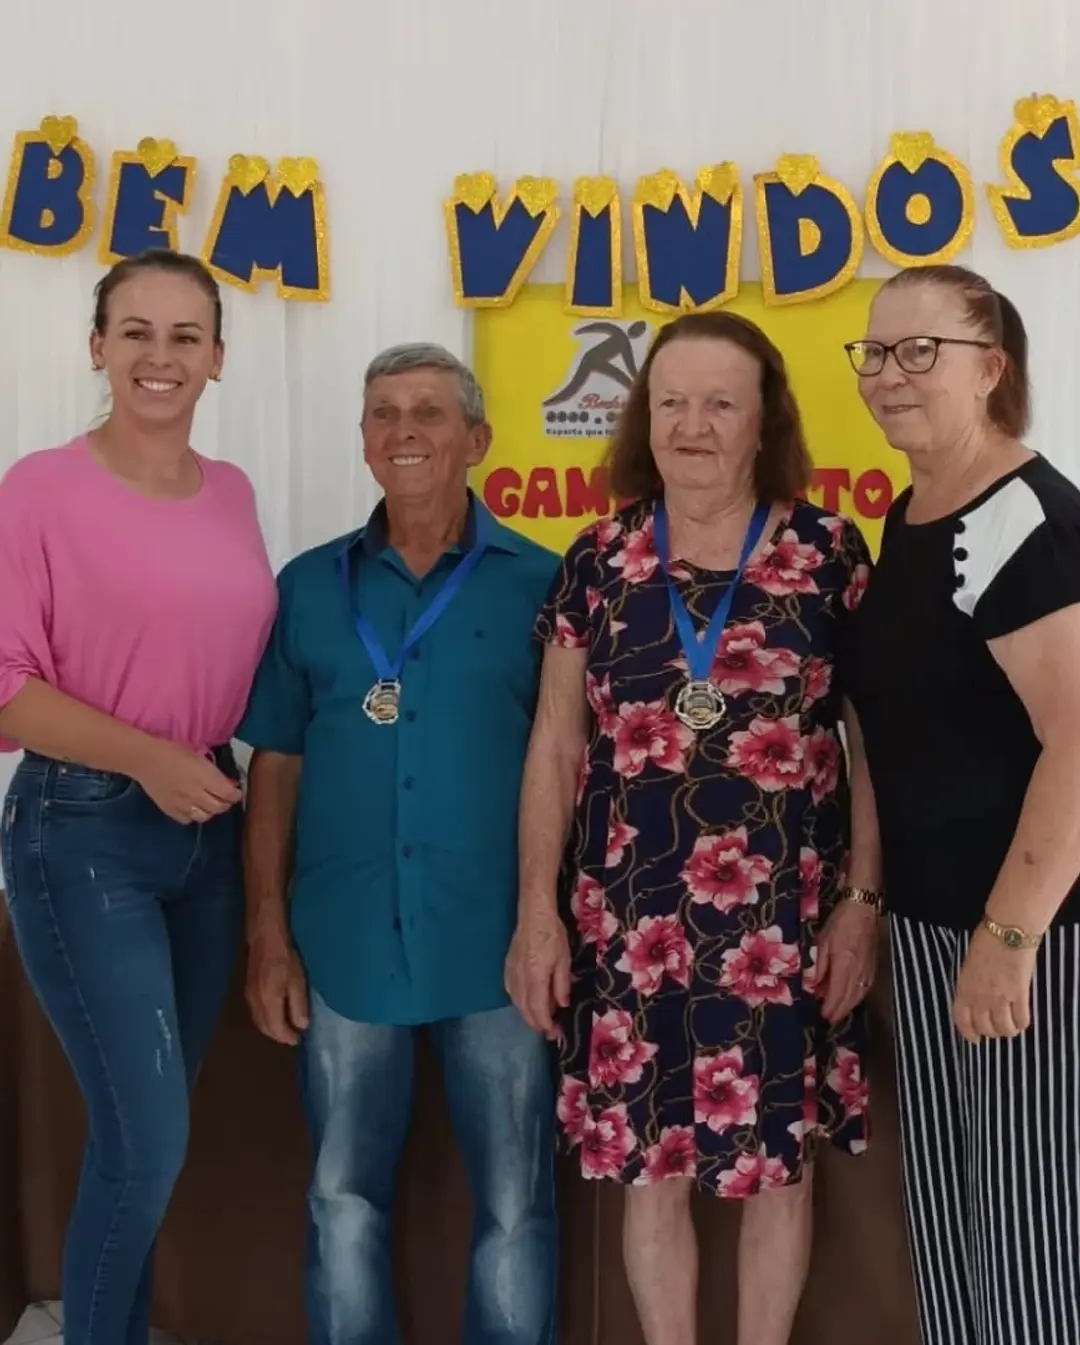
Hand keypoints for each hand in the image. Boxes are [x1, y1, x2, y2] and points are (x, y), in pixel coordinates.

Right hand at [133, 740, 242, 823]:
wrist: (145, 760)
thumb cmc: (172, 752)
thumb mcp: (198, 757)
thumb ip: (215, 773)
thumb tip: (230, 784)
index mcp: (204, 777)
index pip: (228, 794)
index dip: (236, 795)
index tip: (236, 792)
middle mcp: (196, 793)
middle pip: (219, 807)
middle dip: (225, 803)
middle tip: (225, 798)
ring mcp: (182, 804)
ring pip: (204, 816)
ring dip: (210, 811)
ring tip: (209, 803)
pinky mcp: (170, 810)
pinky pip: (187, 820)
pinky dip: (193, 816)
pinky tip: (192, 808)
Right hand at [246, 930, 309, 1045]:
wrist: (266, 940)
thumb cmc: (285, 959)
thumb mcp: (297, 982)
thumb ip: (298, 1006)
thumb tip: (301, 1026)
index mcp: (268, 1003)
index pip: (276, 1029)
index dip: (287, 1037)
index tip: (297, 1040)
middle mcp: (256, 1004)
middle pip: (265, 1028)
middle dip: (278, 1035)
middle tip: (292, 1037)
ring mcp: (249, 998)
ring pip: (258, 1022)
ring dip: (270, 1029)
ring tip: (285, 1029)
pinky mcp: (248, 991)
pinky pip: (255, 1013)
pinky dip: (265, 1020)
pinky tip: (274, 1015)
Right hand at [504, 907, 570, 1039]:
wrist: (533, 916)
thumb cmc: (552, 935)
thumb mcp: (563, 960)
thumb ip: (561, 985)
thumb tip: (562, 1005)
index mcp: (535, 977)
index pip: (537, 1008)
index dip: (545, 1024)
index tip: (554, 1033)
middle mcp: (520, 979)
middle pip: (524, 1009)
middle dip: (536, 1024)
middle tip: (550, 1031)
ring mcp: (511, 973)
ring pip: (516, 1003)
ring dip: (528, 1015)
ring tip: (541, 1020)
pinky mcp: (507, 968)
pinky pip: (511, 992)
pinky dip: (520, 1003)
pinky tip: (527, 1003)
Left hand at [816, 901, 878, 1023]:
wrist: (863, 910)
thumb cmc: (840, 923)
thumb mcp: (823, 942)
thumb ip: (820, 966)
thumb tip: (815, 986)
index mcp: (844, 966)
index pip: (837, 994)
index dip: (831, 1007)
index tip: (823, 1017)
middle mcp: (858, 972)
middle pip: (850, 998)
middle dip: (840, 1011)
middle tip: (830, 1020)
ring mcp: (868, 970)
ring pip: (859, 995)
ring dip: (849, 1006)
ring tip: (839, 1013)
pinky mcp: (873, 966)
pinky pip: (866, 987)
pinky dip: (858, 997)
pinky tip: (853, 999)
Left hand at [953, 926, 1036, 1043]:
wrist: (1006, 932)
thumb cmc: (985, 942)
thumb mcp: (968, 965)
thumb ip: (971, 984)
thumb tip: (976, 999)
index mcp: (964, 988)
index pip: (962, 1020)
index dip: (968, 1034)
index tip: (975, 1040)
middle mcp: (980, 997)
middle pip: (985, 1027)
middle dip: (991, 1033)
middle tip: (996, 1029)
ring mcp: (1000, 997)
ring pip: (1004, 1028)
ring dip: (1008, 1031)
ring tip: (1011, 1027)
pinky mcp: (1020, 994)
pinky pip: (1022, 1019)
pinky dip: (1022, 1024)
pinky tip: (1022, 1020)